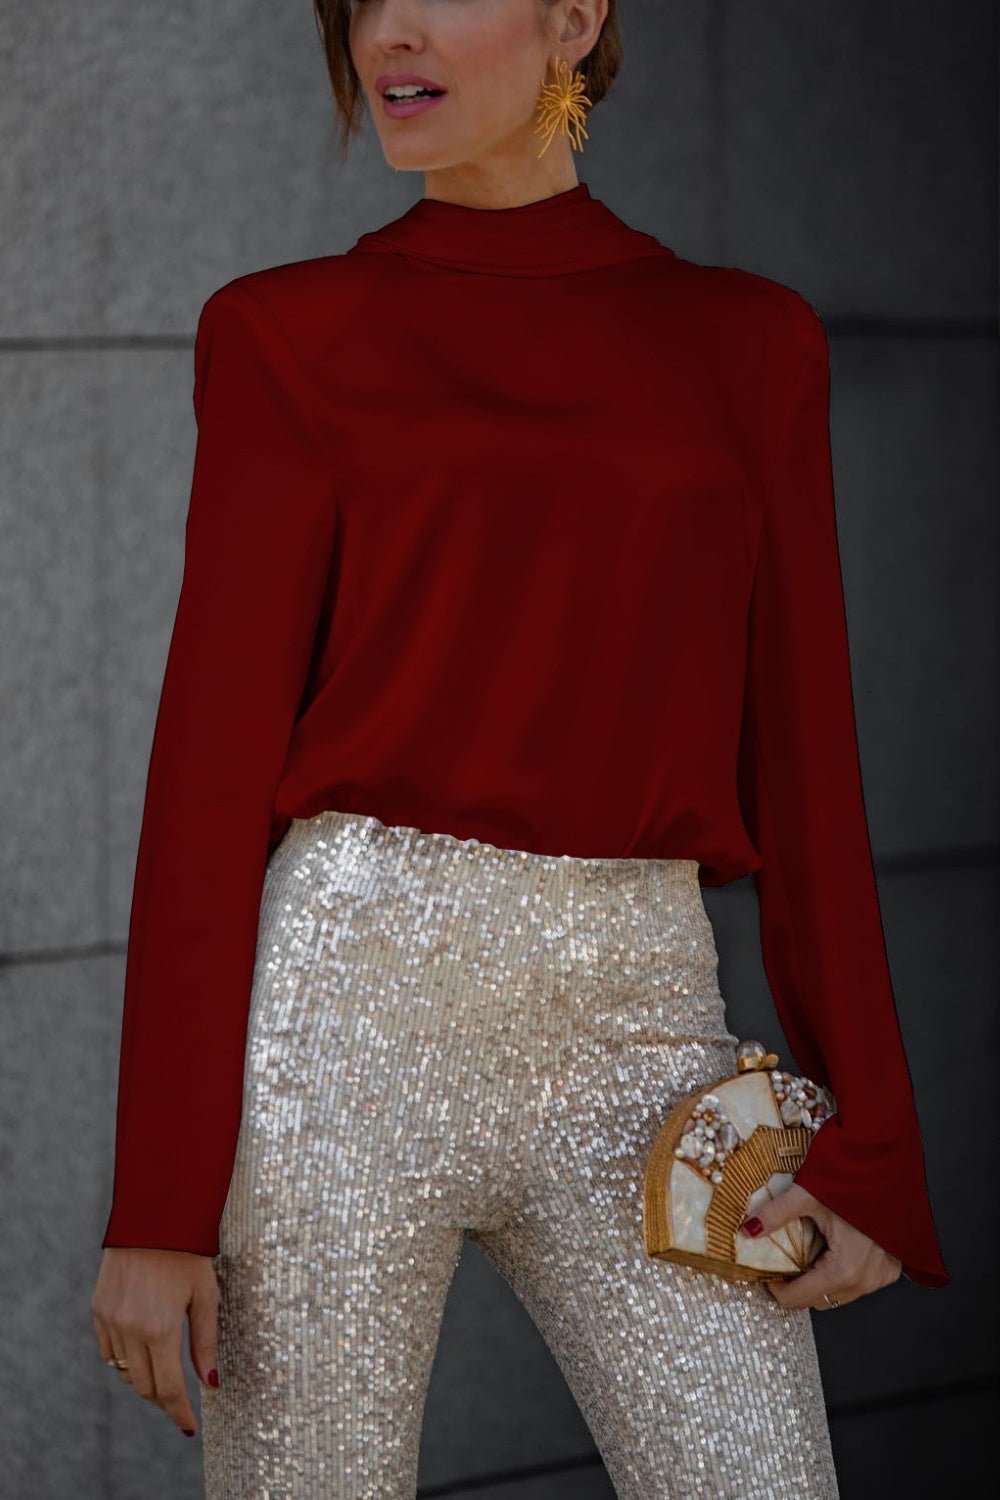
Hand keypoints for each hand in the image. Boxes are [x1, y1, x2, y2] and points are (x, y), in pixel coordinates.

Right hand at [91, 1247, 219, 1437]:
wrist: (153, 1216)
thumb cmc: (188, 1253)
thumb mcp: (206, 1295)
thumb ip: (206, 1342)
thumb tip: (211, 1383)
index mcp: (160, 1329)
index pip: (168, 1389)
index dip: (180, 1413)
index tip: (190, 1427)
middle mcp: (130, 1329)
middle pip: (144, 1386)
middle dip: (163, 1398)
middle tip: (180, 1398)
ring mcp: (110, 1320)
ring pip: (124, 1371)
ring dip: (143, 1377)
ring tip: (163, 1368)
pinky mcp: (97, 1310)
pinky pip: (109, 1350)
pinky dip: (125, 1358)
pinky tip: (142, 1347)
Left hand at [739, 1183, 901, 1309]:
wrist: (890, 1170)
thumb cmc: (852, 1180)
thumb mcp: (808, 1195)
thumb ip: (775, 1214)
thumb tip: (747, 1230)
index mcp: (844, 1269)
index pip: (800, 1297)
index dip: (777, 1289)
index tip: (766, 1274)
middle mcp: (865, 1281)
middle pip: (818, 1299)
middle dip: (796, 1285)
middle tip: (783, 1261)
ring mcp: (880, 1278)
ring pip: (838, 1295)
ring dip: (819, 1281)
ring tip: (806, 1254)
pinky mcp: (889, 1271)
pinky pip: (857, 1285)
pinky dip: (840, 1275)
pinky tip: (832, 1251)